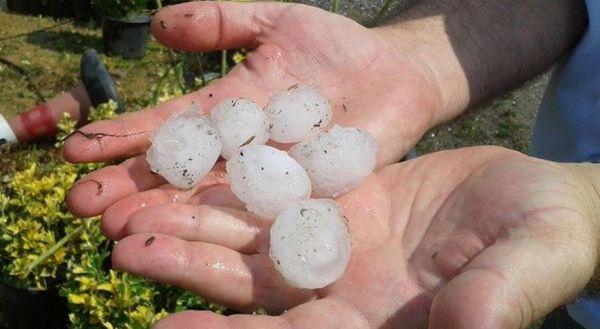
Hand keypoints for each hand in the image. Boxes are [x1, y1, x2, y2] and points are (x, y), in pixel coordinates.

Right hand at [63, 1, 440, 216]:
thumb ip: (221, 21)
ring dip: (166, 217)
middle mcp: (240, 154)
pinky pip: (268, 216)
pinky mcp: (310, 199)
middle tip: (79, 206)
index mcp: (225, 112)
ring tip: (119, 231)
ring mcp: (273, 180)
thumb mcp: (276, 20)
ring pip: (212, 203)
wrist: (399, 73)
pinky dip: (232, 231)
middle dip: (129, 188)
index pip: (165, 129)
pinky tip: (198, 244)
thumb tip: (158, 24)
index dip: (122, 138)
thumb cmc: (337, 47)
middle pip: (178, 175)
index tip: (74, 149)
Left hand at [106, 146, 597, 327]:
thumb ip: (496, 300)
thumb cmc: (550, 239)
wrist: (541, 200)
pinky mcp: (335, 205)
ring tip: (135, 216)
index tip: (169, 327)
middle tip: (126, 253)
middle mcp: (343, 296)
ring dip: (194, 230)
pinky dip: (231, 188)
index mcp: (380, 326)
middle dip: (190, 274)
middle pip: (253, 291)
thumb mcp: (532, 264)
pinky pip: (274, 195)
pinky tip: (189, 172)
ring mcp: (334, 249)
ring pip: (251, 243)